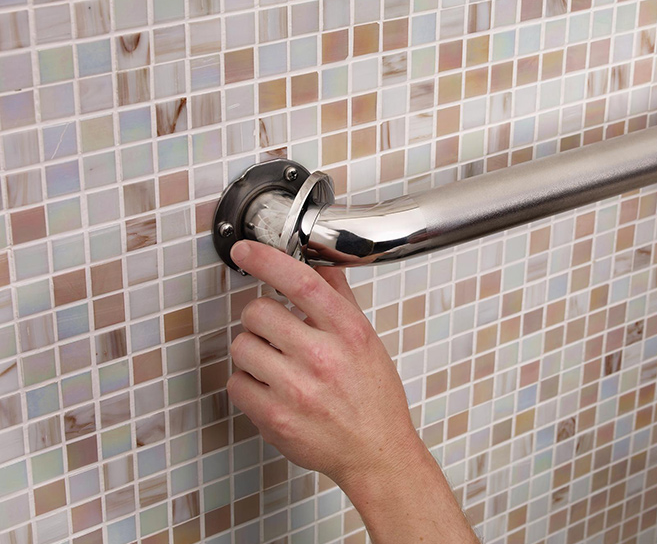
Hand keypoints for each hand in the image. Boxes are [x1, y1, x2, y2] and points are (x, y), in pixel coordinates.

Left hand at [226, 240, 420, 489]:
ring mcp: (296, 389)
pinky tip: (270, 389)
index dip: (266, 259)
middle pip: (258, 312)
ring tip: (276, 365)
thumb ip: (340, 300)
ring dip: (252, 352)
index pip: (300, 281)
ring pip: (241, 347)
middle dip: (259, 318)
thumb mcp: (367, 340)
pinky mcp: (273, 417)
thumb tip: (320, 264)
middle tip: (274, 331)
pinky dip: (247, 384)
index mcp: (348, 332)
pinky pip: (235, 384)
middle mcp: (322, 357)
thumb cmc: (374, 398)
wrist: (375, 452)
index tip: (246, 251)